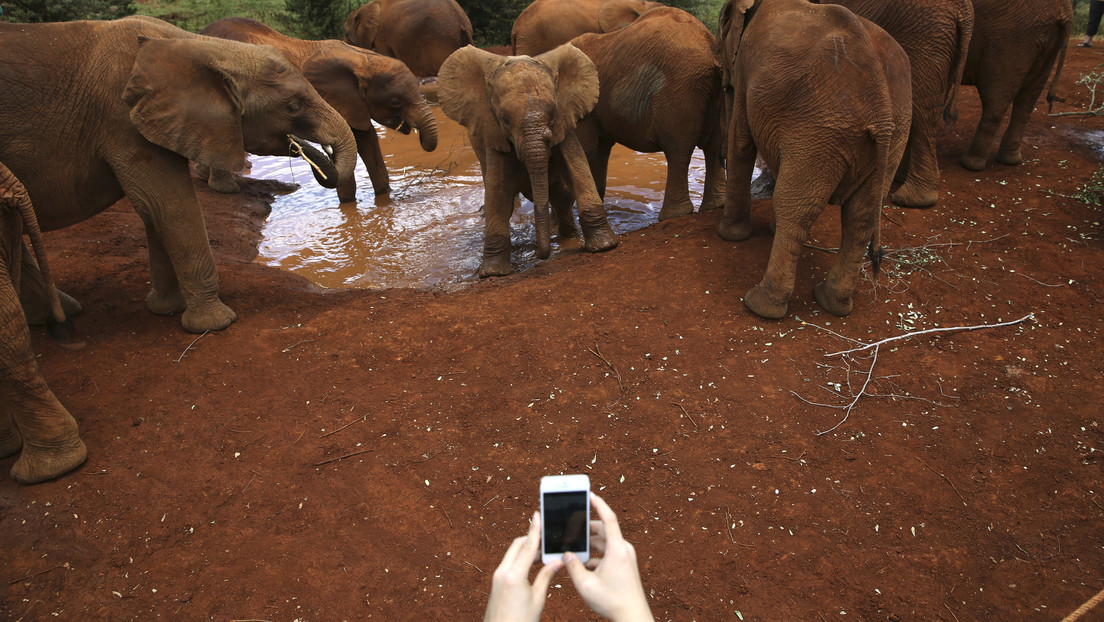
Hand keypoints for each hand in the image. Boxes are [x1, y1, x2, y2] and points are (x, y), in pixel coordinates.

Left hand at [483, 511, 562, 621]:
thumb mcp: (537, 599)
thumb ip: (546, 577)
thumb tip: (557, 562)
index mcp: (514, 575)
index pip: (528, 546)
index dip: (535, 530)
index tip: (538, 515)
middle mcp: (502, 572)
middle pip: (518, 546)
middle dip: (531, 539)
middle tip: (547, 539)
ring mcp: (497, 577)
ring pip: (512, 554)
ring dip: (526, 550)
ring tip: (542, 554)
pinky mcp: (496, 582)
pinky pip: (509, 563)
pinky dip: (520, 559)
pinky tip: (531, 566)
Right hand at [563, 493, 653, 621]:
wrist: (632, 617)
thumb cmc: (613, 601)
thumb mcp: (585, 584)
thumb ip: (572, 566)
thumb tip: (566, 555)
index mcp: (617, 549)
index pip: (608, 518)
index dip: (598, 504)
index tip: (589, 494)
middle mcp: (623, 549)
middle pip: (602, 531)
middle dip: (585, 529)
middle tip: (570, 526)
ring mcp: (625, 557)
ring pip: (604, 543)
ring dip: (589, 544)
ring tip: (573, 549)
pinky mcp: (624, 565)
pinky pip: (607, 553)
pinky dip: (595, 555)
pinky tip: (582, 564)